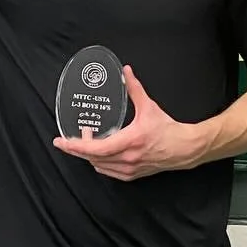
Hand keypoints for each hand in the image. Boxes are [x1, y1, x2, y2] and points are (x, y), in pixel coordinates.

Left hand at [52, 67, 209, 180]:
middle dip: (78, 148)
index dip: (75, 146)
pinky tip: (99, 153)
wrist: (184, 148)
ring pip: (98, 165)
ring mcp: (129, 169)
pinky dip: (99, 163)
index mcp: (129, 141)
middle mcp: (127, 158)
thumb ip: (135, 89)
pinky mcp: (132, 174)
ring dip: (89, 154)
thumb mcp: (149, 107)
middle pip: (92, 158)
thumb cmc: (168, 130)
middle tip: (70, 138)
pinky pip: (108, 171)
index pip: (95, 148)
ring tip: (87, 140)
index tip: (61, 142)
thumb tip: (126, 72)